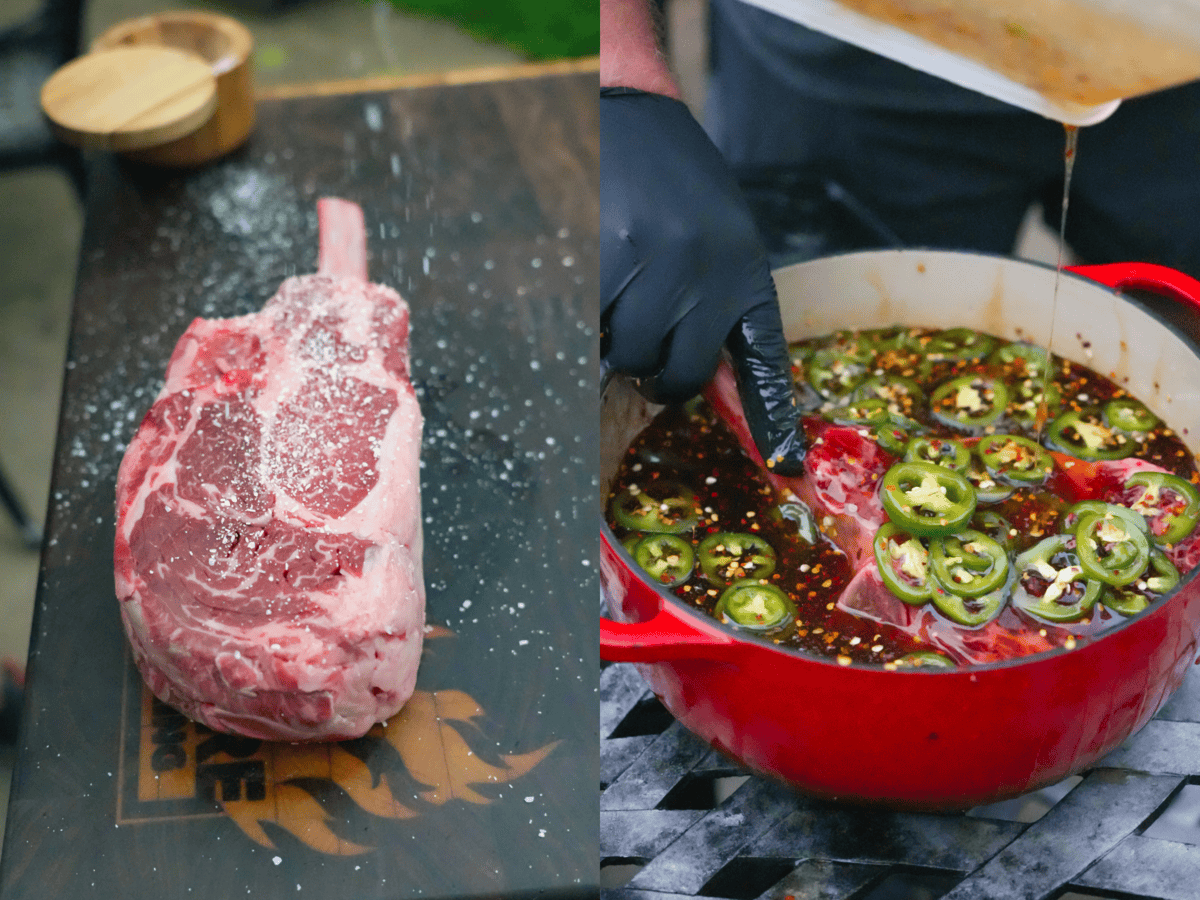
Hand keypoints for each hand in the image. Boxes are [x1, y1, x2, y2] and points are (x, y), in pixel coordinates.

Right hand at [600, 87, 805, 472]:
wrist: (629, 111)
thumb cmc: (675, 184)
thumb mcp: (720, 239)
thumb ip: (716, 306)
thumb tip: (696, 381)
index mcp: (746, 270)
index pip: (763, 364)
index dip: (772, 421)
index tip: (785, 468)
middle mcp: (708, 273)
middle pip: (674, 375)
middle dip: (655, 369)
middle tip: (645, 336)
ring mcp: (654, 267)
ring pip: (627, 355)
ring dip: (616, 340)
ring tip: (620, 288)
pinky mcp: (601, 259)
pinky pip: (590, 329)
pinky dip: (587, 317)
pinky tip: (595, 271)